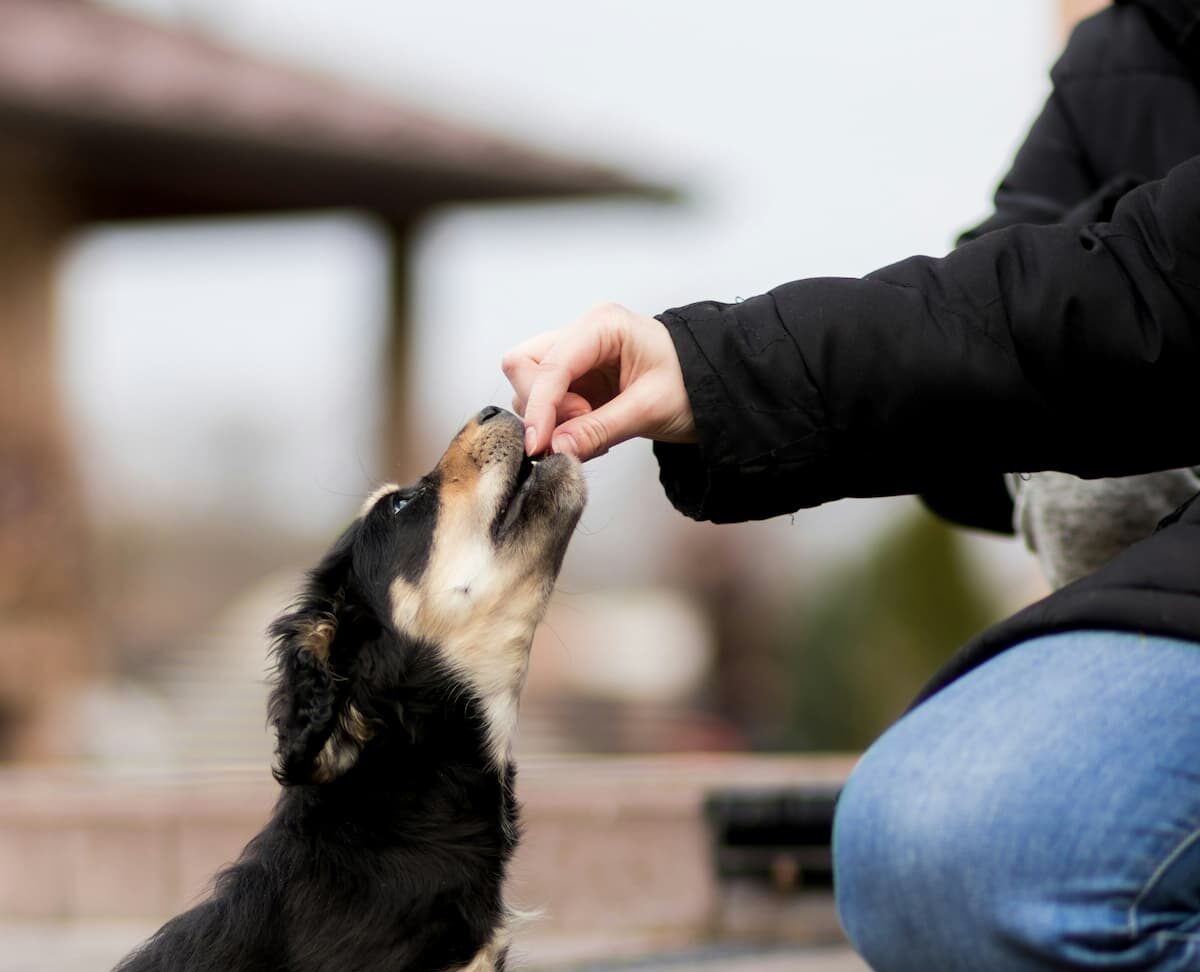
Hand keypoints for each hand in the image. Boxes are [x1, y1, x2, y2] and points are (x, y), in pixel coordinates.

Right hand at [502, 303, 696, 460]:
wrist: (715, 388)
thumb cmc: (693, 384)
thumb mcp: (650, 409)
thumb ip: (599, 429)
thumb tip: (556, 449)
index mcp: (603, 325)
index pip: (549, 363)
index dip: (538, 406)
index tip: (538, 445)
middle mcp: (583, 333)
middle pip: (524, 365)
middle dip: (541, 406)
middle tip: (578, 430)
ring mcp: (578, 356)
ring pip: (530, 385)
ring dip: (551, 418)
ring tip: (593, 433)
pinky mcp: (577, 379)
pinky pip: (548, 402)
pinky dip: (560, 424)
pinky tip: (591, 433)